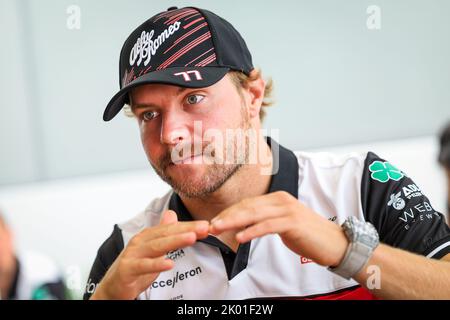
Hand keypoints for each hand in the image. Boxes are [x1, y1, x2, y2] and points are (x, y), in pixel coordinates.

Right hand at [91, 210, 208, 299]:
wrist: (112, 288)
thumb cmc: (133, 268)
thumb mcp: (151, 249)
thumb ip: (163, 233)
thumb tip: (172, 214)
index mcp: (148, 236)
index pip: (172, 228)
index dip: (189, 226)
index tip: (207, 225)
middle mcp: (140, 242)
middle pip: (166, 234)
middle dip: (186, 230)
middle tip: (204, 228)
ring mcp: (133, 255)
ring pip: (156, 246)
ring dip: (175, 241)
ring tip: (191, 238)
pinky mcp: (127, 269)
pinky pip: (143, 266)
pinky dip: (156, 265)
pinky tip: (169, 263)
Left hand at [209, 191, 348, 266]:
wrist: (335, 243)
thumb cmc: (307, 235)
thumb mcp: (282, 224)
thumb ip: (264, 221)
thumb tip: (243, 225)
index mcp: (277, 199)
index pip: (247, 204)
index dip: (229, 212)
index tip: (214, 222)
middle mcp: (281, 200)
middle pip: (247, 206)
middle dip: (226, 216)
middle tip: (210, 226)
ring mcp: (288, 210)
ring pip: (254, 214)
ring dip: (233, 222)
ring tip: (218, 229)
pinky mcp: (293, 222)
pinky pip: (268, 226)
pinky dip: (252, 231)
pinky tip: (240, 238)